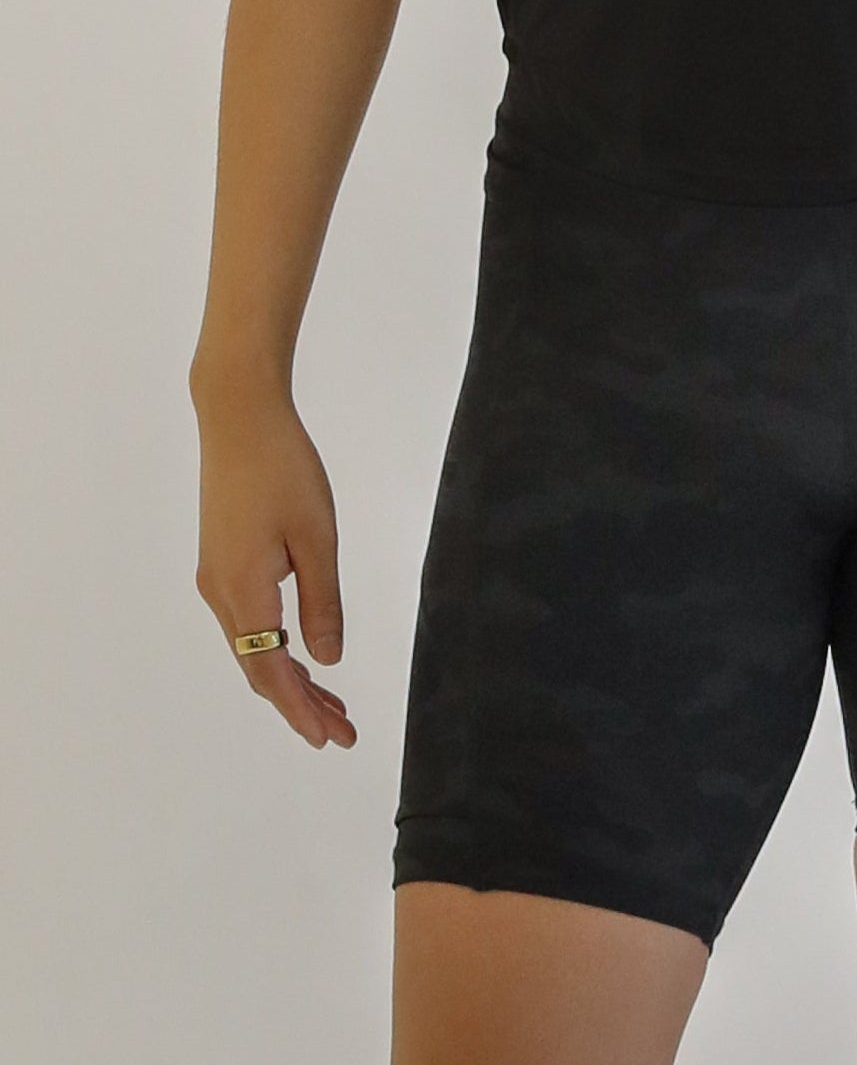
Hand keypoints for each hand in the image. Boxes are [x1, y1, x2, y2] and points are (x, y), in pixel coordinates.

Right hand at [191, 387, 356, 749]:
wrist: (238, 417)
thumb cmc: (284, 468)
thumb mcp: (316, 535)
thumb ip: (322, 601)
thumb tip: (328, 661)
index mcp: (244, 591)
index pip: (271, 672)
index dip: (301, 710)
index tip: (333, 738)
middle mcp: (220, 593)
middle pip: (258, 667)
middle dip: (299, 703)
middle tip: (342, 730)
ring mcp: (215, 577)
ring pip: (251, 647)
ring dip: (288, 676)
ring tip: (330, 701)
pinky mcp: (220, 561)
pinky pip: (247, 622)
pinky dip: (274, 646)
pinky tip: (299, 651)